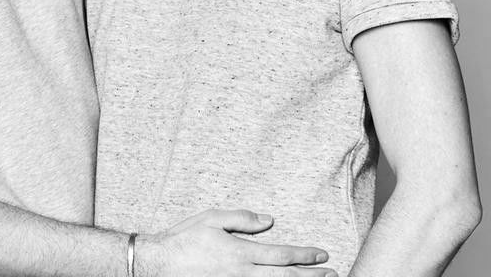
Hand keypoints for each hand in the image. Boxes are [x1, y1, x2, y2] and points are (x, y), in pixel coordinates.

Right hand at [137, 209, 334, 276]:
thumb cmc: (183, 239)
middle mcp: (242, 273)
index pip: (282, 255)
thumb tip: (269, 220)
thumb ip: (242, 219)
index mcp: (241, 252)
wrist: (157, 265)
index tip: (322, 254)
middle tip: (333, 275)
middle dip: (312, 276)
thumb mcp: (212, 219)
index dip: (305, 256)